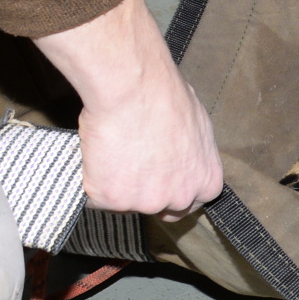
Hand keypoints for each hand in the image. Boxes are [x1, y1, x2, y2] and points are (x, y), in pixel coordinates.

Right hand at [38, 0, 223, 215]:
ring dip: (118, 184)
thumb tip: (183, 154)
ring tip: (116, 149)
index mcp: (206, 182)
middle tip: (132, 166)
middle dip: (146, 193)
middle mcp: (179, 199)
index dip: (172, 191)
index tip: (159, 182)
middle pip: (160, 209)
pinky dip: (92, 179)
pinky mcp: (111, 200)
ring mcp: (143, 203)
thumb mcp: (198, 127)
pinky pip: (96, 196)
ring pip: (125, 202)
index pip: (191, 204)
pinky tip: (99, 153)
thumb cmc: (167, 98)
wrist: (135, 89)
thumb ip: (192, 154)